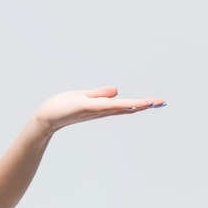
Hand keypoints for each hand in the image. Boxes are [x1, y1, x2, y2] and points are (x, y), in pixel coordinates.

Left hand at [33, 86, 165, 132]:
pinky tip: (127, 105)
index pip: (124, 105)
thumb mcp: (84, 97)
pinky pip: (104, 106)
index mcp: (102, 107)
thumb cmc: (62, 107)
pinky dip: (116, 105)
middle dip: (144, 105)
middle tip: (162, 102)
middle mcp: (101, 111)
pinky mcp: (85, 108)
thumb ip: (99, 94)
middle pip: (126, 107)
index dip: (141, 103)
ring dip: (136, 106)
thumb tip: (117, 91)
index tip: (158, 102)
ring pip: (119, 107)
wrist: (46, 117)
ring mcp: (94, 110)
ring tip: (153, 103)